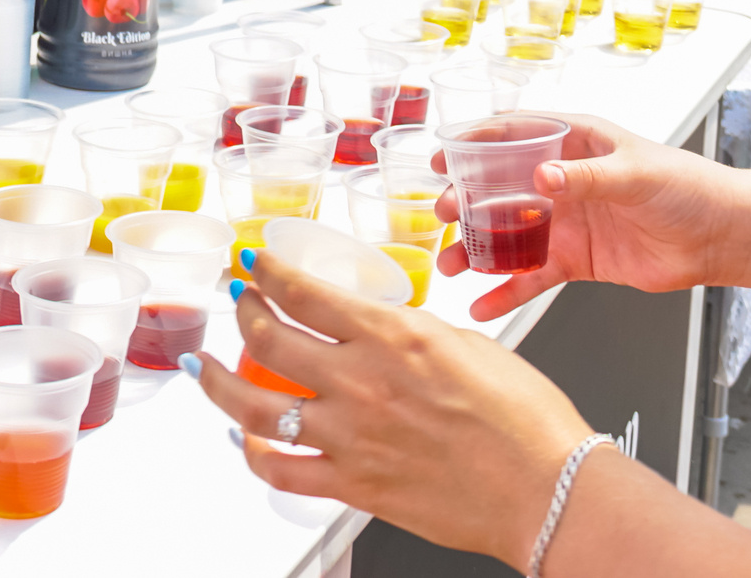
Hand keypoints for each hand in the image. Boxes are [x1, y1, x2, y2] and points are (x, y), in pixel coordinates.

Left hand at [200, 248, 593, 567]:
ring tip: (206, 369)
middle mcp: (361, 381)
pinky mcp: (352, 485)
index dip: (266, 271)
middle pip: (267, 337)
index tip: (254, 263)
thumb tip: (382, 333)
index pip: (303, 291)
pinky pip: (279, 470)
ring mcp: (350, 437)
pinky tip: (243, 440)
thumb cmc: (524, 417)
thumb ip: (410, 335)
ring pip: (253, 406)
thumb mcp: (467, 343)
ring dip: (219, 382)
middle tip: (239, 303)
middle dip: (243, 311)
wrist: (544, 487)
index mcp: (393, 335)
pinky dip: (251, 453)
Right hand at [430, 115, 730, 321]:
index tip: (443, 157)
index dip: (476, 143)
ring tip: (450, 266)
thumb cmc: (685, 187)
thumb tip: (542, 179)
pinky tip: (482, 306)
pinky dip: (507, 292)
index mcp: (577, 144)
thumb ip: (588, 178)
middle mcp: (564, 181)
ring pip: (510, 234)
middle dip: (466, 201)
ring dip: (478, 249)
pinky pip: (533, 276)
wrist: (716, 235)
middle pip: (501, 187)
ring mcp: (567, 222)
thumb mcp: (636, 173)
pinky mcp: (576, 261)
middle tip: (440, 216)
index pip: (516, 134)